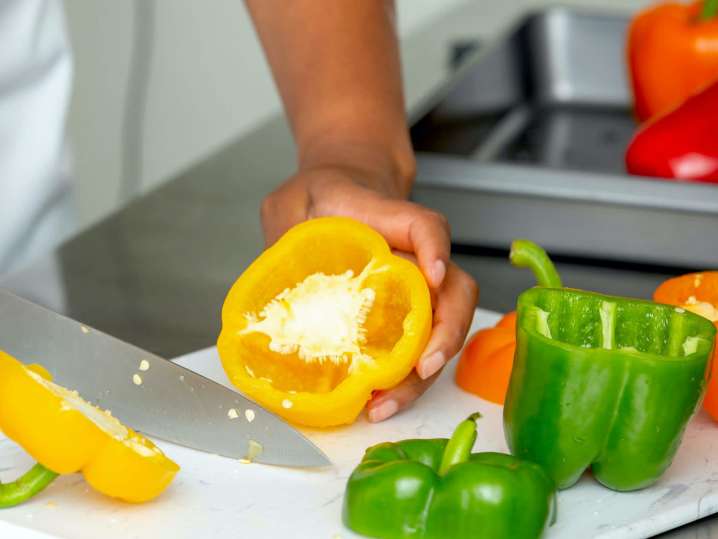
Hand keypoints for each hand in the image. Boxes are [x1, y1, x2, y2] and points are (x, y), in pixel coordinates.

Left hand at [261, 162, 478, 421]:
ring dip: (423, 373)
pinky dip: (406, 380)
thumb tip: (268, 282)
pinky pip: (418, 349)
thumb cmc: (319, 201)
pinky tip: (376, 402)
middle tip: (421, 367)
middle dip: (445, 335)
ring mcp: (416, 291)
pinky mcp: (404, 317)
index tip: (432, 275)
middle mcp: (416, 259)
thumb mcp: (293, 201)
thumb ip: (282, 227)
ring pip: (443, 330)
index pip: (427, 227)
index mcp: (392, 221)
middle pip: (454, 294)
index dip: (436, 249)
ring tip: (385, 404)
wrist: (339, 199)